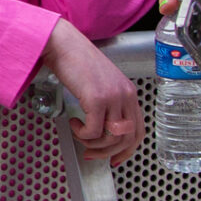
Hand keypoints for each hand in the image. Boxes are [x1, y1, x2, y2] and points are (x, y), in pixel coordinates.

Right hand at [41, 20, 142, 166]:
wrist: (62, 43)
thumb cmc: (75, 59)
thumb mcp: (99, 83)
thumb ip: (107, 103)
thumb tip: (102, 129)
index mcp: (128, 92)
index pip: (138, 131)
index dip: (127, 150)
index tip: (115, 158)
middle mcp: (125, 96)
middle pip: (127, 138)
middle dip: (108, 152)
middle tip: (92, 154)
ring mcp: (112, 97)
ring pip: (111, 138)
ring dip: (92, 144)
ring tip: (80, 135)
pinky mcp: (96, 99)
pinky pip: (93, 131)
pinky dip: (82, 134)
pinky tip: (74, 123)